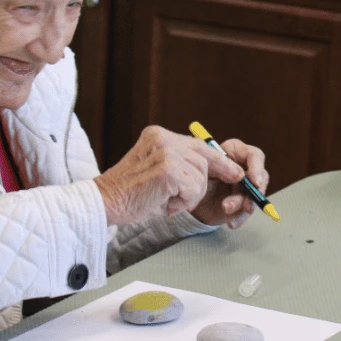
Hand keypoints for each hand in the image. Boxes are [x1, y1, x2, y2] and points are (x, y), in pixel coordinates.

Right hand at [94, 125, 248, 226]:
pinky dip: (184, 202)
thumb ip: (178, 162)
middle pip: (203, 159)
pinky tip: (167, 204)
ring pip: (200, 176)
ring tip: (168, 200)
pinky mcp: (168, 170)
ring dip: (190, 195)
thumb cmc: (129, 192)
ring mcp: (166, 153)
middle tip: (187, 197)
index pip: (198, 145)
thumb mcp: (154, 168)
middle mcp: (163, 139)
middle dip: (204, 182)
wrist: (105, 202)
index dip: (218, 160)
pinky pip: (194, 189)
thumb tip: (214, 167)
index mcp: (158, 135)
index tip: (235, 172)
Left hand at [191, 138, 268, 228]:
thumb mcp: (205, 165)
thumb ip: (222, 166)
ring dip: (242, 205)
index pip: (255, 156)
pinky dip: (240, 218)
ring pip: (254, 196)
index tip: (255, 182)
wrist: (186, 194)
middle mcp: (245, 168)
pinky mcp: (242, 203)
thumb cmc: (195, 172)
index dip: (258, 168)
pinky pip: (246, 212)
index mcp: (236, 152)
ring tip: (226, 209)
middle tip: (246, 204)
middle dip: (253, 193)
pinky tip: (231, 223)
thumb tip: (241, 176)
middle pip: (261, 178)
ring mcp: (245, 187)